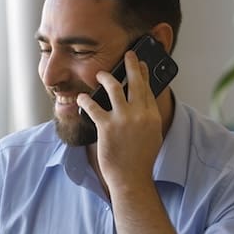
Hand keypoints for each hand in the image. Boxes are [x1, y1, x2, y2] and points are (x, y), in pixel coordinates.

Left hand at [77, 50, 162, 190]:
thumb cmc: (140, 160)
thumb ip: (148, 118)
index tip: (141, 64)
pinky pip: (93, 106)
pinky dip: (85, 100)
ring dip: (105, 77)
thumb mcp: (152, 136)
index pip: (148, 88)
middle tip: (128, 54)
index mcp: (152, 116)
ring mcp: (123, 119)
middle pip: (135, 82)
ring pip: (113, 88)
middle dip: (131, 65)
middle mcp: (140, 114)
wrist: (131, 179)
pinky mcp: (107, 127)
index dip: (143, 73)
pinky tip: (80, 98)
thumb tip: (142, 104)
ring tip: (99, 74)